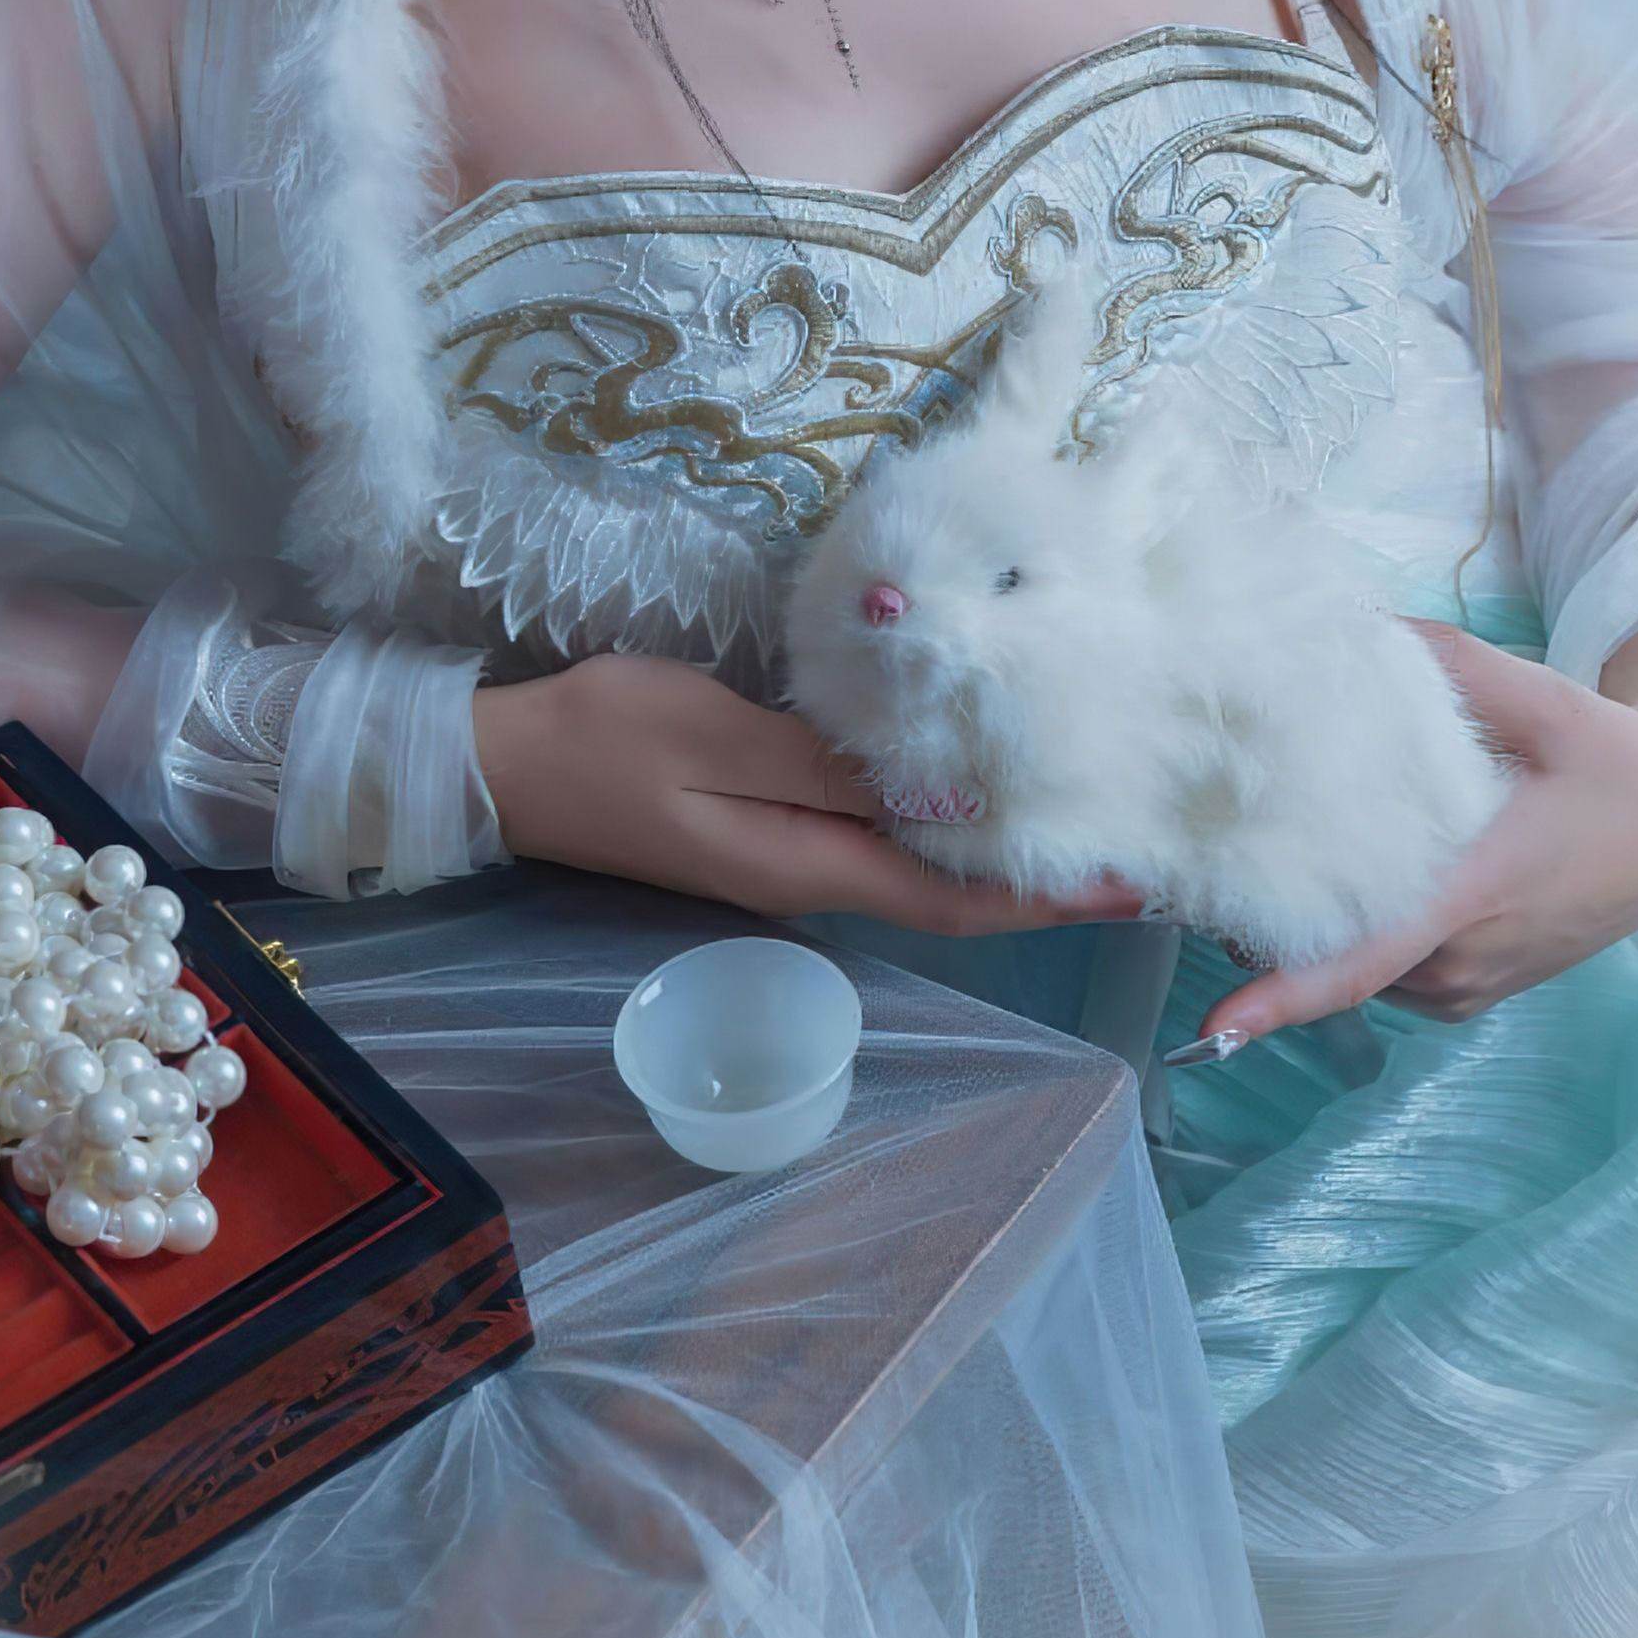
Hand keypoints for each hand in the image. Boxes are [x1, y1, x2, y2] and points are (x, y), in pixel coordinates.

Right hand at [474, 655, 1149, 935]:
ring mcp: (787, 852)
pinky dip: (940, 808)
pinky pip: (878, 826)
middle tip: (1136, 832)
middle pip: (951, 888)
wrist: (501, 760)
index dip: (1048, 896)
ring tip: (1080, 796)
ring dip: (999, 839)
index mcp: (808, 867)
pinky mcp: (767, 819)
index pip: (956, 899)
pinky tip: (968, 768)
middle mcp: (812, 874)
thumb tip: (953, 796)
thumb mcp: (720, 738)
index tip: (1134, 880)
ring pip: (919, 857)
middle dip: (1044, 869)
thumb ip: (832, 765)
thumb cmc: (606, 738)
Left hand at [1182, 616, 1637, 1051]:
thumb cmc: (1615, 757)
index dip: (1283, 997)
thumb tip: (1355, 627)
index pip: (1364, 960)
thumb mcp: (1543, 698)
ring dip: (1321, 929)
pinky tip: (1358, 878)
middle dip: (1268, 925)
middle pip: (1339, 959)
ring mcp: (1472, 985)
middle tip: (1209, 859)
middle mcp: (1465, 959)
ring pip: (1364, 968)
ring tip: (1281, 856)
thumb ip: (1447, 663)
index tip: (1212, 1029)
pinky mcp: (1477, 992)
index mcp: (1476, 893)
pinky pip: (1394, 973)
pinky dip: (1366, 937)